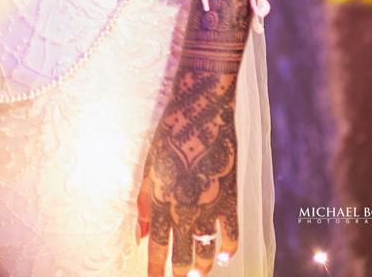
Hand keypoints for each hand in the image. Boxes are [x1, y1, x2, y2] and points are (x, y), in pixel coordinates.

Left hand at [138, 69, 238, 274]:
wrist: (202, 110)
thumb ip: (145, 202)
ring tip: (197, 274)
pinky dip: (229, 248)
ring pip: (206, 251)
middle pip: (181, 255)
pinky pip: (231, 234)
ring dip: (202, 266)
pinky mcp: (229, 198)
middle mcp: (184, 208)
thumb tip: (140, 235)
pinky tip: (225, 256)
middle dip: (178, 273)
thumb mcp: (149, 166)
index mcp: (161, 199)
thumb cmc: (169, 135)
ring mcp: (209, 206)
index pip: (157, 246)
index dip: (155, 269)